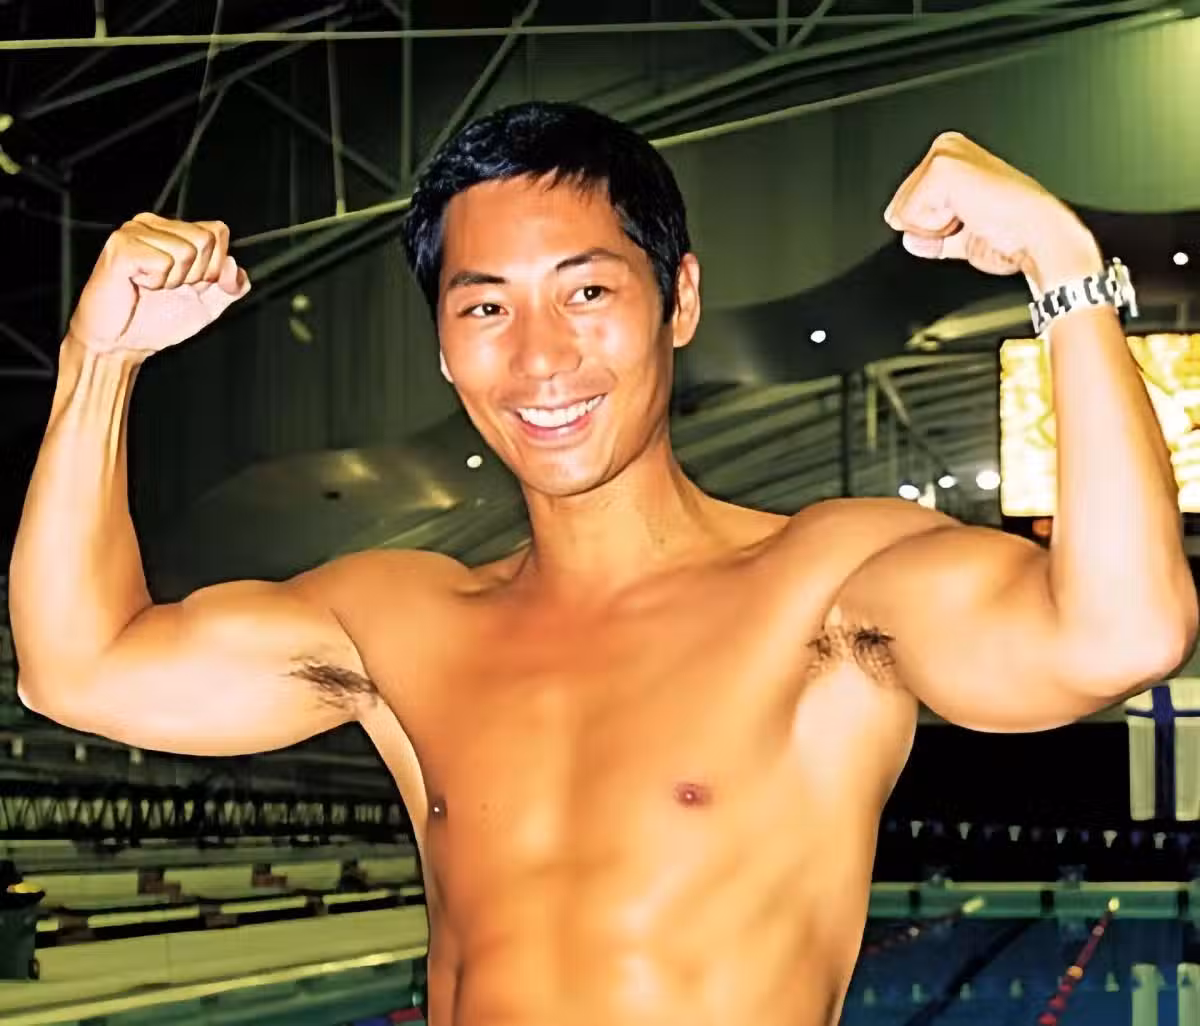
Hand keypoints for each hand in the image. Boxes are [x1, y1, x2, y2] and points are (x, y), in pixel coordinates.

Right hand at [69, 213, 249, 358]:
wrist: (121, 343)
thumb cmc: (156, 320)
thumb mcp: (209, 305)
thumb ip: (232, 287)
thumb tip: (234, 265)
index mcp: (174, 231)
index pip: (218, 232)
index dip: (215, 266)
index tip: (193, 284)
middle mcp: (153, 224)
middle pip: (206, 239)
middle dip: (196, 274)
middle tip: (169, 287)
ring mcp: (134, 232)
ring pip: (186, 251)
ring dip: (173, 280)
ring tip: (152, 287)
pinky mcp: (121, 247)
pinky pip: (163, 262)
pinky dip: (156, 282)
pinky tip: (139, 284)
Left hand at [885, 132, 1101, 292]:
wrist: (1037, 236)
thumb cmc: (1013, 235)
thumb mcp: (960, 236)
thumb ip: (932, 236)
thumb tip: (910, 240)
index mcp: (951, 158)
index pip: (902, 208)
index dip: (931, 230)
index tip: (969, 222)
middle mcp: (945, 148)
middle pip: (897, 209)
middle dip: (930, 229)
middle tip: (971, 221)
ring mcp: (943, 154)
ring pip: (902, 212)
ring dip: (936, 229)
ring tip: (973, 217)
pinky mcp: (942, 168)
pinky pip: (910, 216)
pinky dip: (937, 228)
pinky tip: (970, 215)